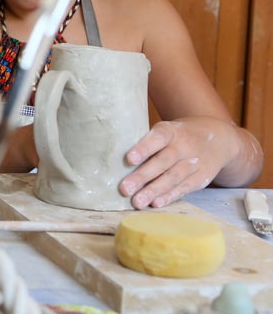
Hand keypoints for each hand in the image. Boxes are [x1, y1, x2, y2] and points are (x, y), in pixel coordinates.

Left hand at [119, 117, 237, 208]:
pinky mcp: (201, 178)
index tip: (129, 159)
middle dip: (143, 176)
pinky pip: (184, 188)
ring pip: (173, 177)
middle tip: (124, 189)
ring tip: (136, 202)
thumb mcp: (167, 130)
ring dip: (154, 190)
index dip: (144, 148)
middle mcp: (185, 146)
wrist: (219, 138)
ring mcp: (195, 162)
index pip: (158, 138)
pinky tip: (155, 203)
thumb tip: (115, 161)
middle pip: (163, 161)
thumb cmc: (178, 136)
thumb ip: (147, 143)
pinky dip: (169, 196)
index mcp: (172, 131)